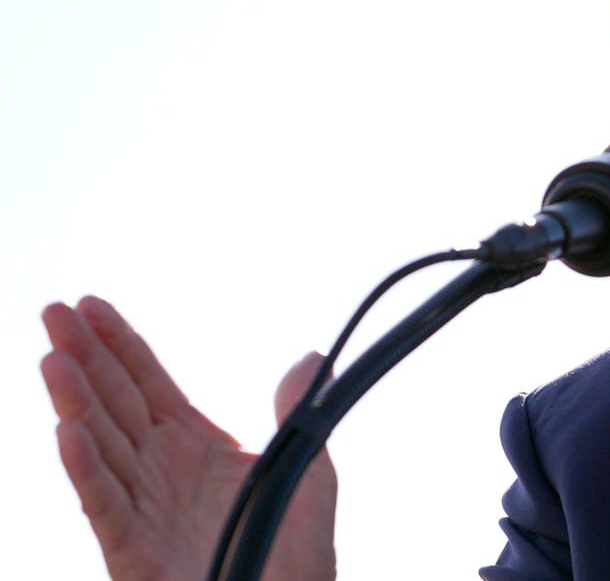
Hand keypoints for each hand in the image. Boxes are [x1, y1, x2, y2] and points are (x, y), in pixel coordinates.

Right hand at [41, 296, 338, 580]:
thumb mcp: (307, 469)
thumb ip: (297, 412)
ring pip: (101, 446)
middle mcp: (161, 470)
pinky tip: (67, 433)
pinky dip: (85, 470)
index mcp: (195, 445)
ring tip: (53, 358)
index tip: (90, 303)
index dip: (120, 344)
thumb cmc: (296, 553)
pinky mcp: (133, 552)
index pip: (148, 383)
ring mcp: (143, 509)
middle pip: (114, 402)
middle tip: (52, 310)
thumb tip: (310, 356)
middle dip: (84, 357)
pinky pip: (105, 506)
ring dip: (76, 402)